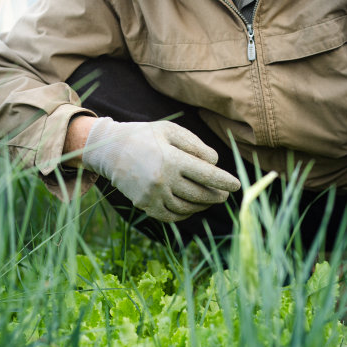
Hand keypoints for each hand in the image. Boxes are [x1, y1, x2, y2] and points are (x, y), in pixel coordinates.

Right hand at [82, 118, 240, 221]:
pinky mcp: (145, 205)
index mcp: (171, 159)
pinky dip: (185, 214)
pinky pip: (171, 216)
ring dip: (202, 205)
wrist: (109, 149)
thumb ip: (195, 146)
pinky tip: (192, 207)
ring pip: (187, 208)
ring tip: (210, 199)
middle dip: (217, 196)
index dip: (224, 182)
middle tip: (225, 194)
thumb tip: (215, 163)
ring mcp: (153, 195)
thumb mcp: (170, 130)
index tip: (237, 185)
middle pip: (200, 194)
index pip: (207, 174)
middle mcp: (163, 180)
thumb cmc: (145, 135)